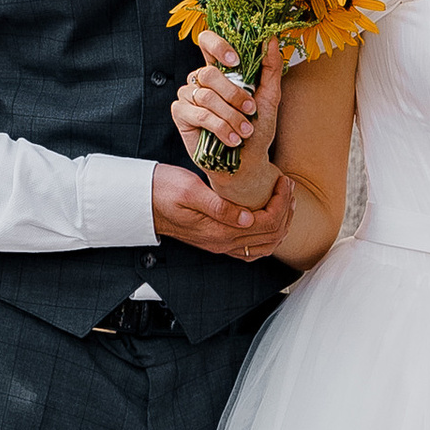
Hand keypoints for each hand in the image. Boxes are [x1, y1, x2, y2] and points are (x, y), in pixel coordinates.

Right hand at [151, 150, 291, 262]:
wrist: (141, 201)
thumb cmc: (162, 190)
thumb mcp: (190, 191)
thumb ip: (219, 207)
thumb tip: (247, 219)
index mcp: (218, 231)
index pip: (265, 223)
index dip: (280, 202)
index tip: (283, 181)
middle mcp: (222, 242)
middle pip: (270, 236)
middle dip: (285, 210)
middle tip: (288, 185)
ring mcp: (219, 244)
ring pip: (264, 245)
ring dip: (281, 223)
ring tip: (285, 199)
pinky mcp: (216, 240)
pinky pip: (251, 248)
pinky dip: (268, 235)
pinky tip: (270, 218)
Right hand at [172, 36, 276, 180]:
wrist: (247, 162)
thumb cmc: (257, 129)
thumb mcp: (269, 97)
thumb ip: (270, 67)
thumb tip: (272, 39)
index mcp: (220, 69)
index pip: (207, 42)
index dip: (217, 45)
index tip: (236, 60)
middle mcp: (201, 79)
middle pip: (209, 72)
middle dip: (234, 94)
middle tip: (251, 110)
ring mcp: (189, 95)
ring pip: (206, 96)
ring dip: (231, 116)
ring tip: (245, 131)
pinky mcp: (181, 114)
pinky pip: (198, 114)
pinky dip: (220, 127)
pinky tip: (232, 139)